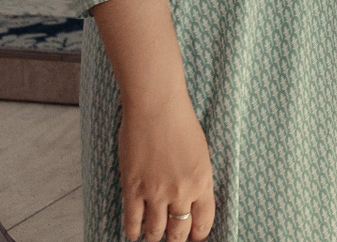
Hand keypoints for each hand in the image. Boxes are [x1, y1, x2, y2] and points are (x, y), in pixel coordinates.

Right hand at [118, 95, 213, 240]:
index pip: (204, 221)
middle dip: (176, 239)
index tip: (195, 238)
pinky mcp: (133, 189)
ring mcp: (156, 193)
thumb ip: (197, 179)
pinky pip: (132, 220)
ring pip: (155, 231)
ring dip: (154, 237)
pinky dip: (133, 231)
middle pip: (179, 231)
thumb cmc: (181, 124)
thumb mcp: (201, 154)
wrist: (156, 108)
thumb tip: (190, 199)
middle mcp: (181, 192)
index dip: (199, 235)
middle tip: (173, 240)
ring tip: (154, 237)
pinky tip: (134, 233)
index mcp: (202, 182)